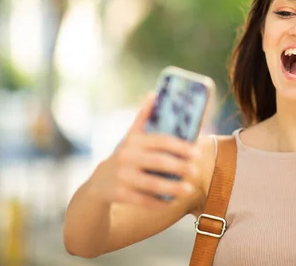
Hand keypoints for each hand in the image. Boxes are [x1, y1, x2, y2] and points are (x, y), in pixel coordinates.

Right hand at [87, 93, 199, 208]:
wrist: (98, 184)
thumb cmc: (124, 157)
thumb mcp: (131, 137)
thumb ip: (143, 117)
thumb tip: (154, 93)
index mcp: (134, 141)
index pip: (161, 141)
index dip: (181, 147)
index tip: (197, 152)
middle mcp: (126, 157)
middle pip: (159, 162)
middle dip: (180, 167)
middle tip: (196, 171)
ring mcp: (122, 177)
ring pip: (152, 184)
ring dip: (173, 187)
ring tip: (189, 189)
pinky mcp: (119, 194)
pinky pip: (144, 200)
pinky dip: (159, 202)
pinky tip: (171, 202)